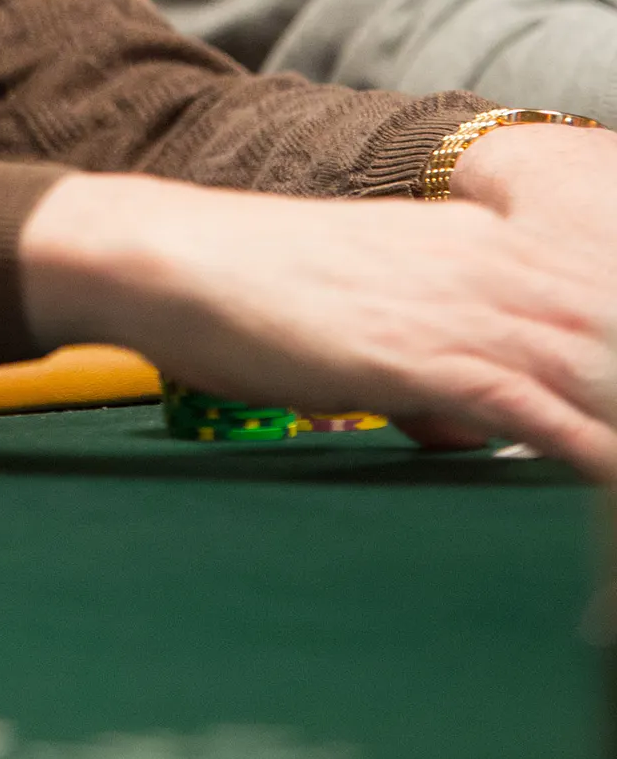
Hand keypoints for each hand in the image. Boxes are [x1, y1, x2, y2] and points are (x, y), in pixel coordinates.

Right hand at [18, 171, 616, 475]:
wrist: (185, 262)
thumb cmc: (269, 303)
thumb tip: (465, 432)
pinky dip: (593, 466)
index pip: (614, 303)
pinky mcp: (443, 360)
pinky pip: (554, 421)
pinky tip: (607, 501)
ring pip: (612, 377)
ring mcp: (484, 313)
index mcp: (505, 258)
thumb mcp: (379, 337)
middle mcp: (514, 274)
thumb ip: (442, 381)